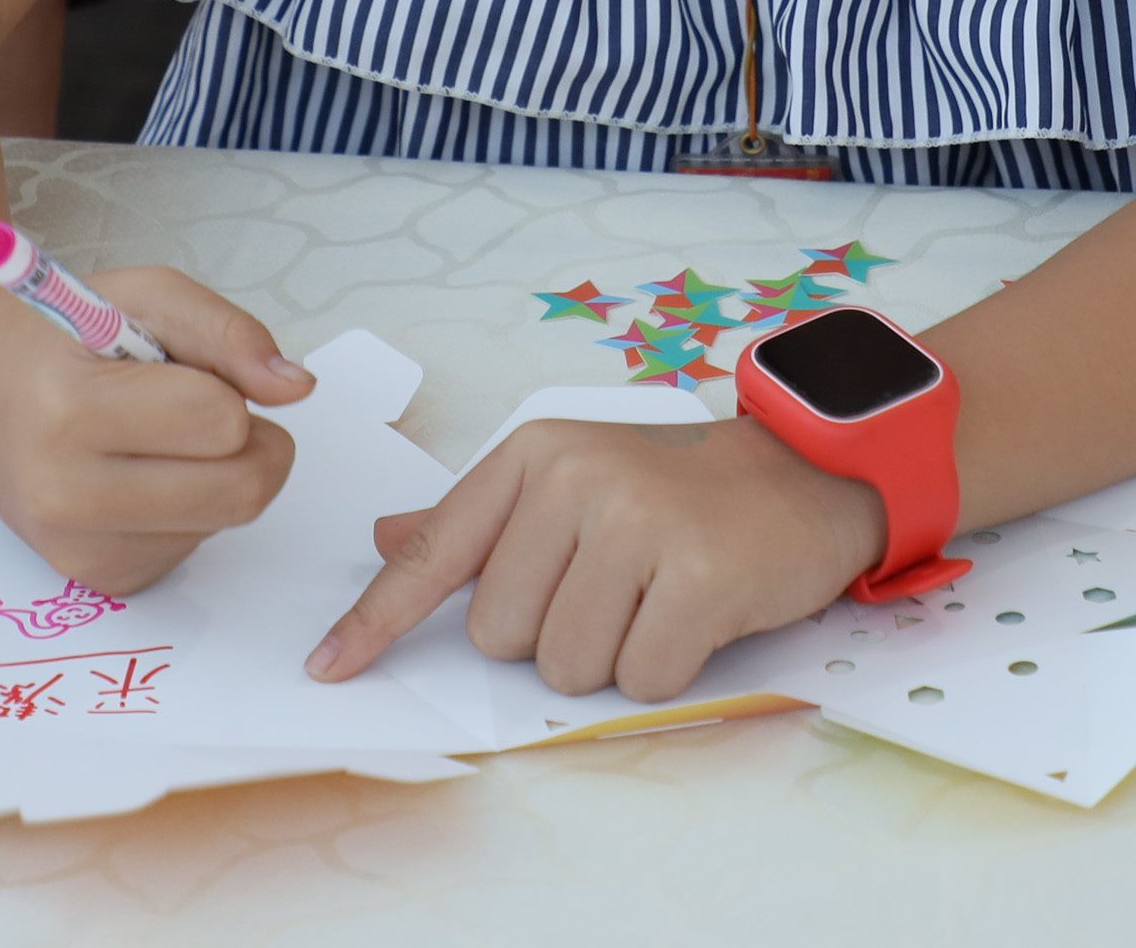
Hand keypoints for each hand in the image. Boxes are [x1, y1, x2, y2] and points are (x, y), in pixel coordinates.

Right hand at [0, 266, 311, 598]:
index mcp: (71, 413)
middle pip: (241, 491)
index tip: (188, 372)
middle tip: (209, 407)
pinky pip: (195, 547)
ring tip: (155, 435)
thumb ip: (228, 333)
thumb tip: (298, 387)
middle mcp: (66, 497)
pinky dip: (190, 508)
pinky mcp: (99, 581)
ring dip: (219, 474)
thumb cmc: (61, 335)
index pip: (219, 421)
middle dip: (251, 441)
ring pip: (226, 521)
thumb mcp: (144, 296)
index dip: (226, 388)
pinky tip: (139, 473)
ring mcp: (79, 551)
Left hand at [304, 413, 882, 702]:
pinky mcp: (695, 574)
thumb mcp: (574, 479)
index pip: (434, 551)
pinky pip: (639, 678)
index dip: (377, 620)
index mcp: (534, 456)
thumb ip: (480, 519)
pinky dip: (666, 669)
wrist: (807, 471)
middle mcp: (575, 479)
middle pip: (500, 635)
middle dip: (553, 638)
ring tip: (658, 599)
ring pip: (564, 665)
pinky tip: (696, 619)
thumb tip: (383, 538)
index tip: (329, 668)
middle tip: (616, 591)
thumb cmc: (682, 488)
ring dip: (612, 658)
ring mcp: (636, 522)